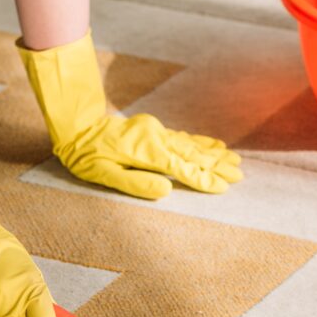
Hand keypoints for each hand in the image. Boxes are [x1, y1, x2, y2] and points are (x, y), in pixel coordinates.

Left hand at [56, 112, 241, 199]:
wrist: (76, 126)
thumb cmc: (86, 155)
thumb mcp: (104, 174)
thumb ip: (135, 183)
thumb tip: (165, 190)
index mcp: (147, 152)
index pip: (182, 168)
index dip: (203, 179)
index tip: (223, 187)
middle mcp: (156, 138)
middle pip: (193, 155)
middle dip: (217, 166)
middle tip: (239, 175)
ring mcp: (155, 131)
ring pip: (190, 144)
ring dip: (213, 153)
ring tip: (234, 160)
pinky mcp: (153, 129)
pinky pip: (182, 137)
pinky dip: (199, 142)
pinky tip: (213, 144)